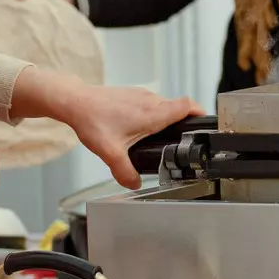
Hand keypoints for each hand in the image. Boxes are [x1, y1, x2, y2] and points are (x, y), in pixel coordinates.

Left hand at [21, 71, 203, 189]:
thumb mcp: (110, 153)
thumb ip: (125, 172)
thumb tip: (134, 184)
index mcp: (154, 113)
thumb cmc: (93, 120)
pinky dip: (150, 115)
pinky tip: (136, 129)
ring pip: (163, 106)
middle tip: (179, 141)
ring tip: (156, 137)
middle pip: (178, 109)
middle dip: (182, 124)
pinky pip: (150, 104)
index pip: (189, 106)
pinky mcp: (132, 94)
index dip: (201, 113)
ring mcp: (141, 95)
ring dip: (164, 120)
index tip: (204, 125)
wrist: (75, 101)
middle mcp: (151, 101)